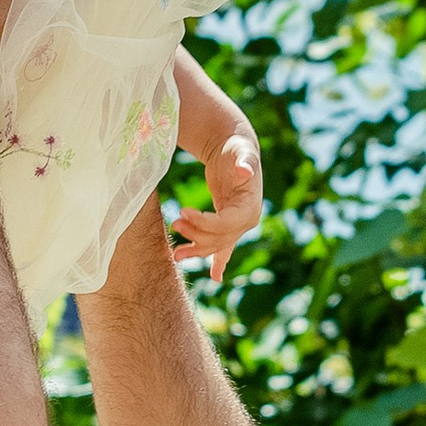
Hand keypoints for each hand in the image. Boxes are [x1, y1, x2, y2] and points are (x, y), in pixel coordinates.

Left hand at [171, 126, 263, 285]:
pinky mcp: (227, 225)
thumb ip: (245, 162)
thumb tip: (244, 170)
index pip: (226, 224)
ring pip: (217, 246)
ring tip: (176, 254)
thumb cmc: (237, 148)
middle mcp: (247, 220)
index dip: (204, 222)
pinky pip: (223, 248)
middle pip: (219, 238)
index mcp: (250, 208)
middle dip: (196, 235)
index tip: (183, 212)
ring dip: (197, 250)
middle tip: (175, 224)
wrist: (234, 150)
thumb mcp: (241, 152)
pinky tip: (215, 276)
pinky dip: (219, 262)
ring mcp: (237, 225)